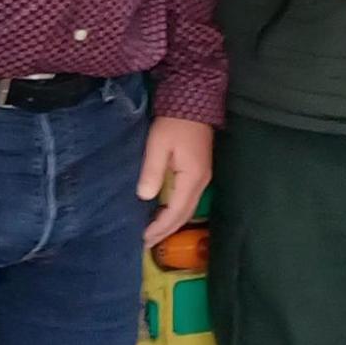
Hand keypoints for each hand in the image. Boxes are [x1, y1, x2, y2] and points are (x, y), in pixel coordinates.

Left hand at [137, 116, 213, 243]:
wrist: (194, 101)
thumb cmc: (174, 122)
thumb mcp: (158, 145)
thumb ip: (152, 171)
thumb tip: (145, 196)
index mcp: (192, 177)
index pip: (176, 211)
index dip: (160, 227)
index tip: (143, 237)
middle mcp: (201, 181)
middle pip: (184, 214)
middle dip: (166, 230)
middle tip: (146, 242)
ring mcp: (202, 177)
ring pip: (187, 209)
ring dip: (171, 222)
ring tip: (152, 232)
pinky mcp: (199, 172)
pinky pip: (187, 199)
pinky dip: (175, 211)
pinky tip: (162, 213)